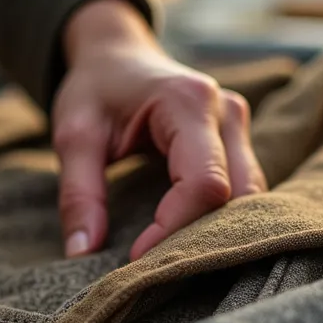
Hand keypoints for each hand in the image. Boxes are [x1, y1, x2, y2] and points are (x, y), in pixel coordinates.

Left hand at [52, 0, 265, 260]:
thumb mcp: (73, 136)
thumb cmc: (94, 89)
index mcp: (188, 102)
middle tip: (157, 268)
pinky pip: (243, 189)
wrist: (115, 54)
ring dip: (216, 231)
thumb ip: (78, 194)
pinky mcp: (237, 140)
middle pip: (238, 194)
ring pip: (249, 196)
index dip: (174, 229)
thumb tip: (82, 253)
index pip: (204, 184)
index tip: (136, 259)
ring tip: (172, 257)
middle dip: (201, 236)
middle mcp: (226, 112)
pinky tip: (187, 239)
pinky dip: (220, 219)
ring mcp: (238, 124)